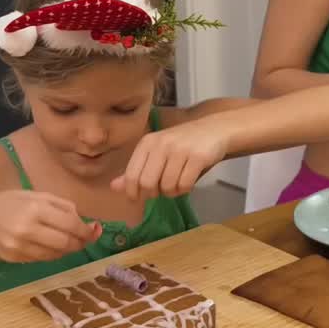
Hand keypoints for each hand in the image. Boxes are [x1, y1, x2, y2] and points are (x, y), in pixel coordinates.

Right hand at [0, 191, 100, 262]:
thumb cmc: (9, 202)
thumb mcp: (37, 195)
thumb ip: (63, 207)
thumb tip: (85, 222)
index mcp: (36, 209)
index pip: (71, 225)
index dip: (87, 231)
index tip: (95, 230)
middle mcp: (28, 230)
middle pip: (66, 243)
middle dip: (80, 242)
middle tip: (85, 238)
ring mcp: (20, 247)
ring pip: (56, 255)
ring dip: (67, 249)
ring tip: (67, 239)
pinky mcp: (15, 259)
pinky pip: (42, 259)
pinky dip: (52, 253)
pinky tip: (49, 244)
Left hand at [110, 125, 227, 202]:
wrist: (215, 130)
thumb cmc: (182, 144)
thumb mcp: (156, 154)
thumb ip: (136, 171)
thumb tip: (114, 187)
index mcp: (147, 143)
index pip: (132, 176)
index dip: (134, 193)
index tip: (141, 197)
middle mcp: (161, 144)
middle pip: (147, 184)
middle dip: (154, 194)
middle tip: (162, 190)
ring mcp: (180, 150)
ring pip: (168, 187)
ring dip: (173, 192)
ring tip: (178, 182)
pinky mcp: (198, 157)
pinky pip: (185, 185)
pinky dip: (186, 189)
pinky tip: (189, 180)